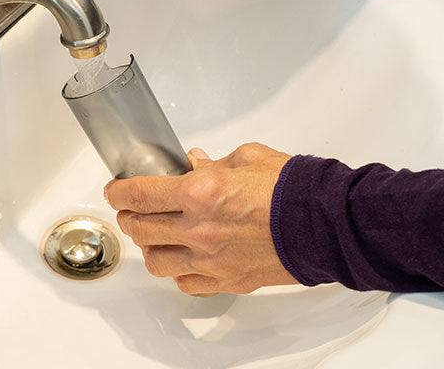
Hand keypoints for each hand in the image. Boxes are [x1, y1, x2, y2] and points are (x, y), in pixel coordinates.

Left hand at [104, 143, 296, 294]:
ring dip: (149, 247)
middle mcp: (199, 230)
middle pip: (141, 229)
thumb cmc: (294, 189)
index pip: (139, 194)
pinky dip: (178, 272)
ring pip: (157, 262)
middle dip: (129, 217)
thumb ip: (213, 163)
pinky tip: (182, 258)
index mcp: (200, 193)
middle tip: (131, 210)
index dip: (119, 192)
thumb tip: (193, 163)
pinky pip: (186, 284)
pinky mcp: (227, 281)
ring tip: (154, 236)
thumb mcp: (247, 158)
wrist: (328, 223)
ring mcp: (211, 260)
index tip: (115, 190)